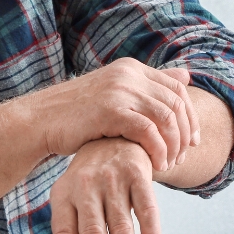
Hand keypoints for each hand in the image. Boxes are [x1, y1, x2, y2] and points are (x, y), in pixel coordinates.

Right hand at [16, 59, 199, 171]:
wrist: (41, 121)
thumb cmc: (78, 115)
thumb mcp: (115, 96)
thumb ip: (147, 88)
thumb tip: (185, 76)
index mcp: (131, 68)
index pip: (177, 88)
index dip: (190, 116)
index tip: (192, 141)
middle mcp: (128, 74)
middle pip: (176, 103)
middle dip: (185, 133)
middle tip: (183, 157)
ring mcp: (119, 90)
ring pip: (166, 117)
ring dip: (173, 145)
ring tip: (169, 164)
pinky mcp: (110, 110)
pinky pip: (148, 131)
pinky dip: (158, 150)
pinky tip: (156, 165)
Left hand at [50, 137, 159, 233]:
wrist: (114, 137)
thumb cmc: (90, 181)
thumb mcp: (72, 204)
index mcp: (63, 194)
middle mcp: (85, 184)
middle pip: (92, 232)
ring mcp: (111, 177)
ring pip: (120, 224)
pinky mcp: (137, 172)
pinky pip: (146, 207)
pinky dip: (151, 231)